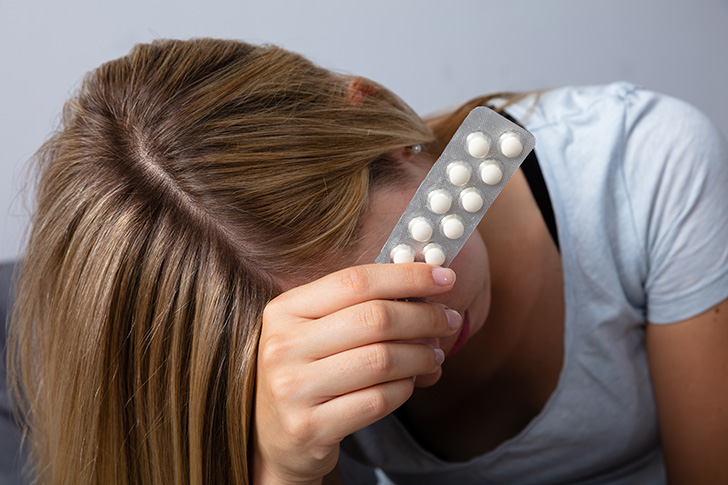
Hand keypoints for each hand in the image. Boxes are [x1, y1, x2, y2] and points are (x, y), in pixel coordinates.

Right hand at [252, 263, 460, 483]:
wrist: (274, 437)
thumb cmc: (308, 372)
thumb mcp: (316, 331)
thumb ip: (360, 306)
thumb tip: (427, 285)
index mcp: (284, 310)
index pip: (355, 281)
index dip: (406, 276)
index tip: (443, 278)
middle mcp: (282, 346)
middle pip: (375, 319)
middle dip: (424, 317)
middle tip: (448, 320)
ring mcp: (292, 388)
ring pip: (382, 360)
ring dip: (421, 356)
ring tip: (433, 355)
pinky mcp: (310, 426)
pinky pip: (378, 400)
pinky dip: (405, 389)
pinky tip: (410, 383)